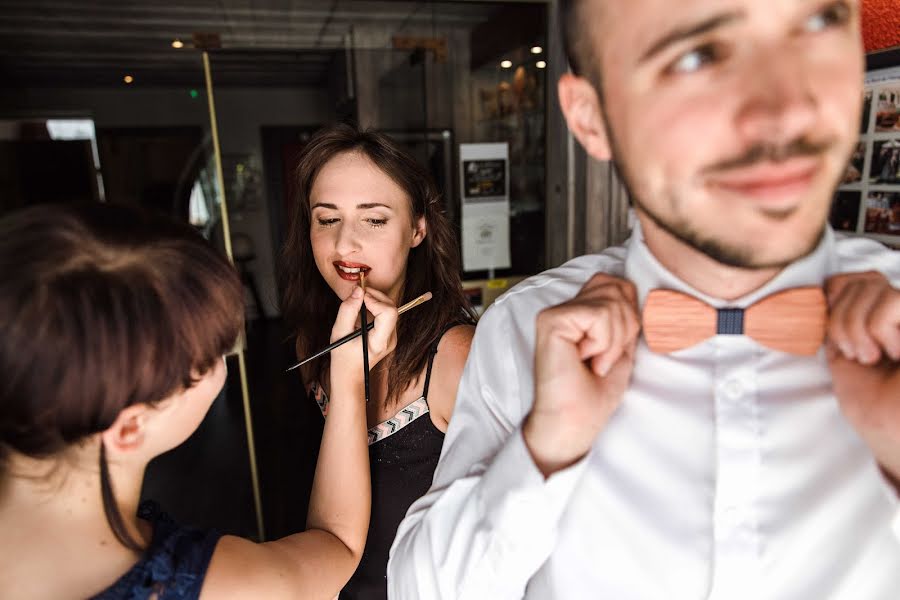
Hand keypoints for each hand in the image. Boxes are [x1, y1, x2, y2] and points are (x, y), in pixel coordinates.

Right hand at [330, 286, 397, 378]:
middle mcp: (390, 339)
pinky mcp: (389, 334)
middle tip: (358, 293)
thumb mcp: (339, 332)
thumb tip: (358, 290)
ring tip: (359, 301)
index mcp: (380, 341)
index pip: (388, 313)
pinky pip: (387, 313)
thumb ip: (348, 310)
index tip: (360, 297)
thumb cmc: (343, 357)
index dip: (375, 300)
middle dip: (376, 295)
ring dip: (376, 299)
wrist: (350, 375)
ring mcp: (392, 337)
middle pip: (391, 308)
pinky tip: (363, 308)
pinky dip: (376, 306)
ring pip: (390, 308)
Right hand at [523, 273, 639, 477]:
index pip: (619, 285)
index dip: (629, 317)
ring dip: (614, 341)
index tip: (614, 351)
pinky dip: (603, 343)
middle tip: (605, 358)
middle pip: (617, 287)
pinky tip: (586, 360)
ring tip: (595, 362)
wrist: (574, 423)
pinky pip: (598, 314)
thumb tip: (639, 292)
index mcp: (579, 313)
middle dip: (625, 327)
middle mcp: (564, 309)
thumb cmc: (593, 395)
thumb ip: (625, 316)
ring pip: (611, 302)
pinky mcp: (551, 321)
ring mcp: (555, 313)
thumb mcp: (622, 348)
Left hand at [826, 271, 899, 478]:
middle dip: (841, 321)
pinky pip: (890, 301)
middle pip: (859, 280)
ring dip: (856, 328)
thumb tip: (818, 289)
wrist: (896, 437)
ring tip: (872, 357)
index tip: (834, 340)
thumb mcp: (842, 354)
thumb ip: (835, 320)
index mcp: (879, 316)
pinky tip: (894, 354)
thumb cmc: (873, 404)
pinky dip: (878, 330)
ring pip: (873, 287)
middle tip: (857, 355)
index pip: (845, 279)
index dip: (830, 303)